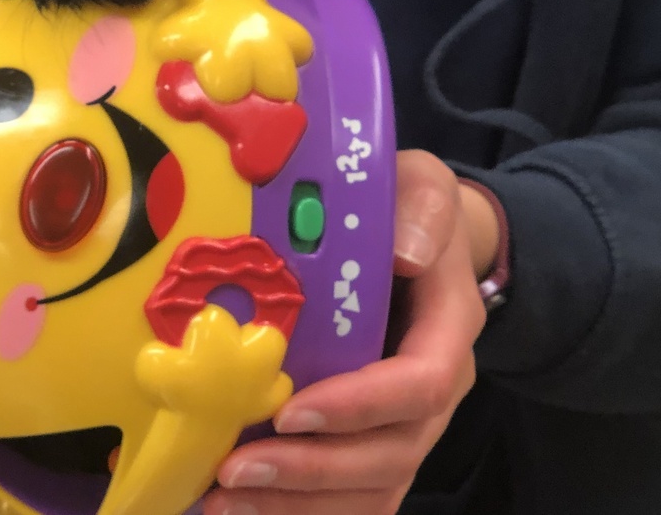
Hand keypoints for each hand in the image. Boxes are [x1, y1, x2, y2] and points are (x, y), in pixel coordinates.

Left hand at [201, 150, 488, 514]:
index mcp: (448, 329)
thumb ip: (424, 210)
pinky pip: (351, 495)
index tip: (292, 411)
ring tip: (224, 502)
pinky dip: (300, 509)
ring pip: (370, 489)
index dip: (361, 405)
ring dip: (298, 504)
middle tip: (236, 469)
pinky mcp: (375, 439)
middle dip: (312, 470)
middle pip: (391, 454)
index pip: (422, 384)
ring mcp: (407, 422)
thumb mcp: (425, 188)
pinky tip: (240, 508)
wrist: (422, 242)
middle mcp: (435, 391)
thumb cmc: (413, 212)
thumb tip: (406, 253)